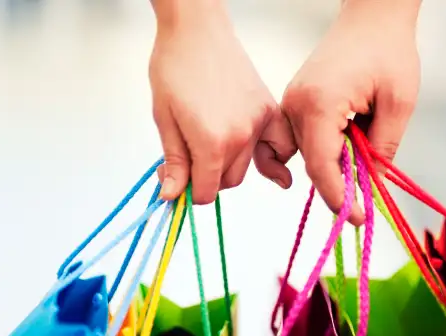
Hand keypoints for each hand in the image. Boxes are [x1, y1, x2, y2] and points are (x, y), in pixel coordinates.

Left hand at [150, 0, 294, 203]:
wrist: (197, 31)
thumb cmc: (174, 67)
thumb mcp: (165, 119)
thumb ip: (175, 161)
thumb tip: (173, 196)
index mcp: (212, 142)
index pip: (207, 193)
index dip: (189, 192)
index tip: (179, 179)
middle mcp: (241, 137)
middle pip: (228, 182)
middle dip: (207, 178)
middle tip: (190, 158)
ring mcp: (260, 123)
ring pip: (247, 167)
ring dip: (229, 166)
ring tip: (213, 146)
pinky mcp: (269, 110)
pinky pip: (280, 145)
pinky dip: (272, 155)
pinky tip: (260, 154)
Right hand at [281, 0, 420, 224]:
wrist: (371, 15)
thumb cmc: (389, 51)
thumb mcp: (398, 104)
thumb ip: (381, 148)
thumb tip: (367, 183)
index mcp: (318, 104)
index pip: (322, 166)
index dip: (339, 197)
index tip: (356, 217)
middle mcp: (295, 105)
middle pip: (311, 163)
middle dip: (337, 185)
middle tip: (363, 202)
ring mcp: (290, 103)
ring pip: (306, 154)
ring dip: (331, 167)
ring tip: (359, 165)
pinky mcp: (295, 102)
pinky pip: (302, 139)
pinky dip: (322, 152)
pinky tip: (344, 151)